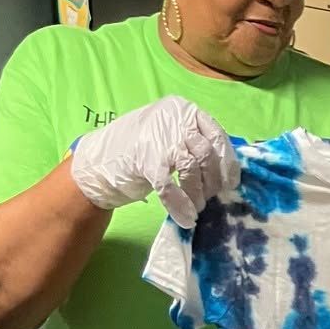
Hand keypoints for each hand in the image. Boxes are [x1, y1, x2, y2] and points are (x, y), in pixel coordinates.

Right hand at [70, 96, 236, 226]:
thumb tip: (225, 170)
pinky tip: (186, 218)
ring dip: (197, 195)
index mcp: (183, 110)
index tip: (230, 184)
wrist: (99, 160)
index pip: (217, 135)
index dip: (227, 163)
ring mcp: (158, 138)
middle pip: (206, 153)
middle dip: (212, 181)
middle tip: (209, 198)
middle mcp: (173, 119)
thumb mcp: (172, 135)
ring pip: (190, 168)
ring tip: (197, 208)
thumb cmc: (140, 150)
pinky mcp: (144, 160)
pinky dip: (180, 205)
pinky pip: (170, 186)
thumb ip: (195, 143)